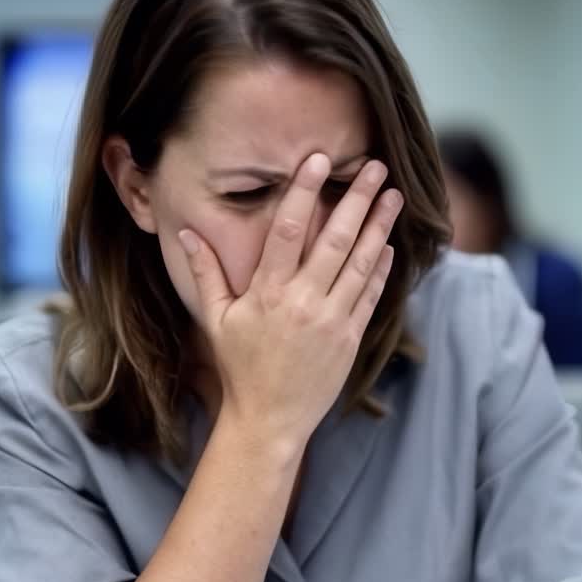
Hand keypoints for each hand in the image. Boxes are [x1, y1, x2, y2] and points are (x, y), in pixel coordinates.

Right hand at [178, 154, 402, 450]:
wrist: (269, 420)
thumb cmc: (239, 368)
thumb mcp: (216, 320)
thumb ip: (206, 273)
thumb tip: (187, 232)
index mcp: (267, 293)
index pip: (288, 230)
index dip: (304, 192)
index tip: (319, 161)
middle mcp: (302, 302)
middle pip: (335, 240)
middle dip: (358, 199)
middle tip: (376, 167)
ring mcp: (331, 321)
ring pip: (361, 263)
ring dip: (379, 226)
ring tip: (393, 195)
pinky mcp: (349, 339)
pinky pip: (370, 295)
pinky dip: (380, 268)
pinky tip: (388, 243)